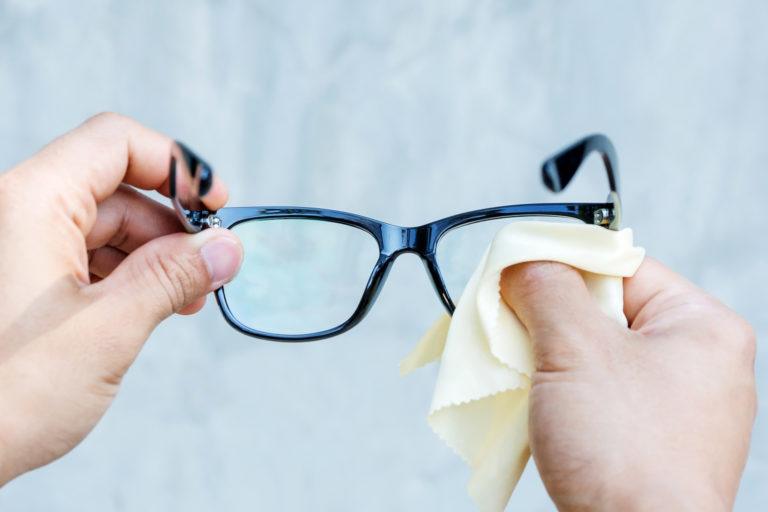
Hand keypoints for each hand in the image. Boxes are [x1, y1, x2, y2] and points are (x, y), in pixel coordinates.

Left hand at [0, 113, 242, 484]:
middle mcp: (18, 213)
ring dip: (152, 257)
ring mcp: (16, 246)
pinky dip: (124, 276)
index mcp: (30, 204)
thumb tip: (224, 248)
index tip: (214, 206)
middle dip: (171, 227)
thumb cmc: (3, 397)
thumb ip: (172, 277)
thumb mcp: (108, 329)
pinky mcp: (19, 277)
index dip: (176, 166)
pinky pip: (84, 256)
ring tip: (184, 299)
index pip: (116, 143)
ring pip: (104, 226)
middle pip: (116, 189)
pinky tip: (150, 307)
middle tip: (209, 269)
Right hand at [500, 258, 755, 510]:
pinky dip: (559, 390)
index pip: (620, 265)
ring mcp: (674, 405)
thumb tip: (521, 260)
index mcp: (702, 327)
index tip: (513, 267)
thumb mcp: (576, 350)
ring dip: (547, 355)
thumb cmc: (626, 454)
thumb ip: (546, 288)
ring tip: (517, 368)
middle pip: (603, 309)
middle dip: (547, 315)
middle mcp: (696, 362)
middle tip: (508, 322)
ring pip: (593, 353)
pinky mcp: (648, 439)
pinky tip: (534, 401)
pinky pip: (595, 392)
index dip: (562, 262)